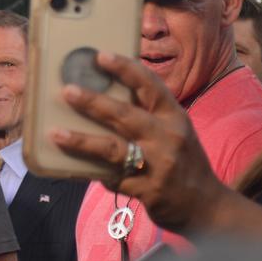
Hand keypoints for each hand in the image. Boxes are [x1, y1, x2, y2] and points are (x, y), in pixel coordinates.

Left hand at [49, 51, 226, 233]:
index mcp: (174, 117)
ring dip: (81, 140)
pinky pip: (111, 178)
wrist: (205, 205)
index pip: (150, 86)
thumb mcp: (174, 129)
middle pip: (125, 115)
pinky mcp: (146, 191)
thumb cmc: (182, 158)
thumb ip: (147, 112)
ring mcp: (157, 166)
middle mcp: (168, 138)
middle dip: (94, 102)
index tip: (101, 55)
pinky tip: (74, 167)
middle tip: (68, 90)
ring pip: (112, 149)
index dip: (126, 69)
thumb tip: (102, 91)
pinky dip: (93, 171)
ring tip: (56, 133)